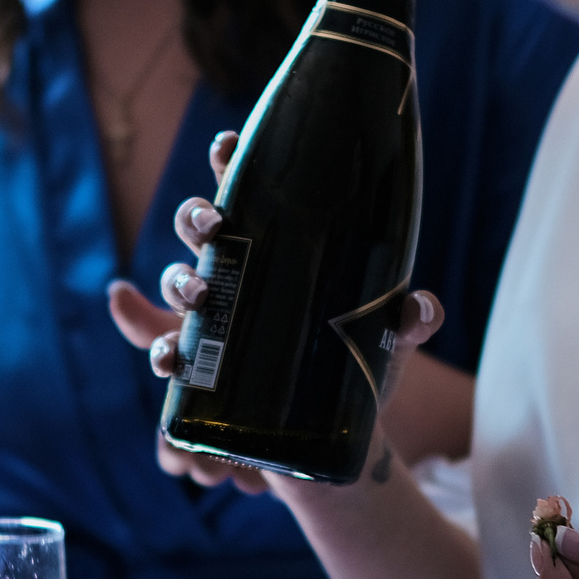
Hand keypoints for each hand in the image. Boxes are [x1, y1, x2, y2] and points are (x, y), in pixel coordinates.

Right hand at [105, 133, 446, 491]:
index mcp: (278, 247)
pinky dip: (156, 348)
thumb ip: (406, 323)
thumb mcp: (385, 342)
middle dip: (195, 218)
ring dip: (178, 282)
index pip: (247, 191)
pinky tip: (168, 357)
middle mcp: (236, 272)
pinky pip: (163, 347)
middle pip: (198, 226)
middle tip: (214, 228)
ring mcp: (214, 317)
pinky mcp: (201, 364)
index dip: (230, 162)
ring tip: (201, 298)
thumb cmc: (355, 364)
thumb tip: (422, 310)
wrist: (334, 432)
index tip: (227, 146)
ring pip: (177, 282)